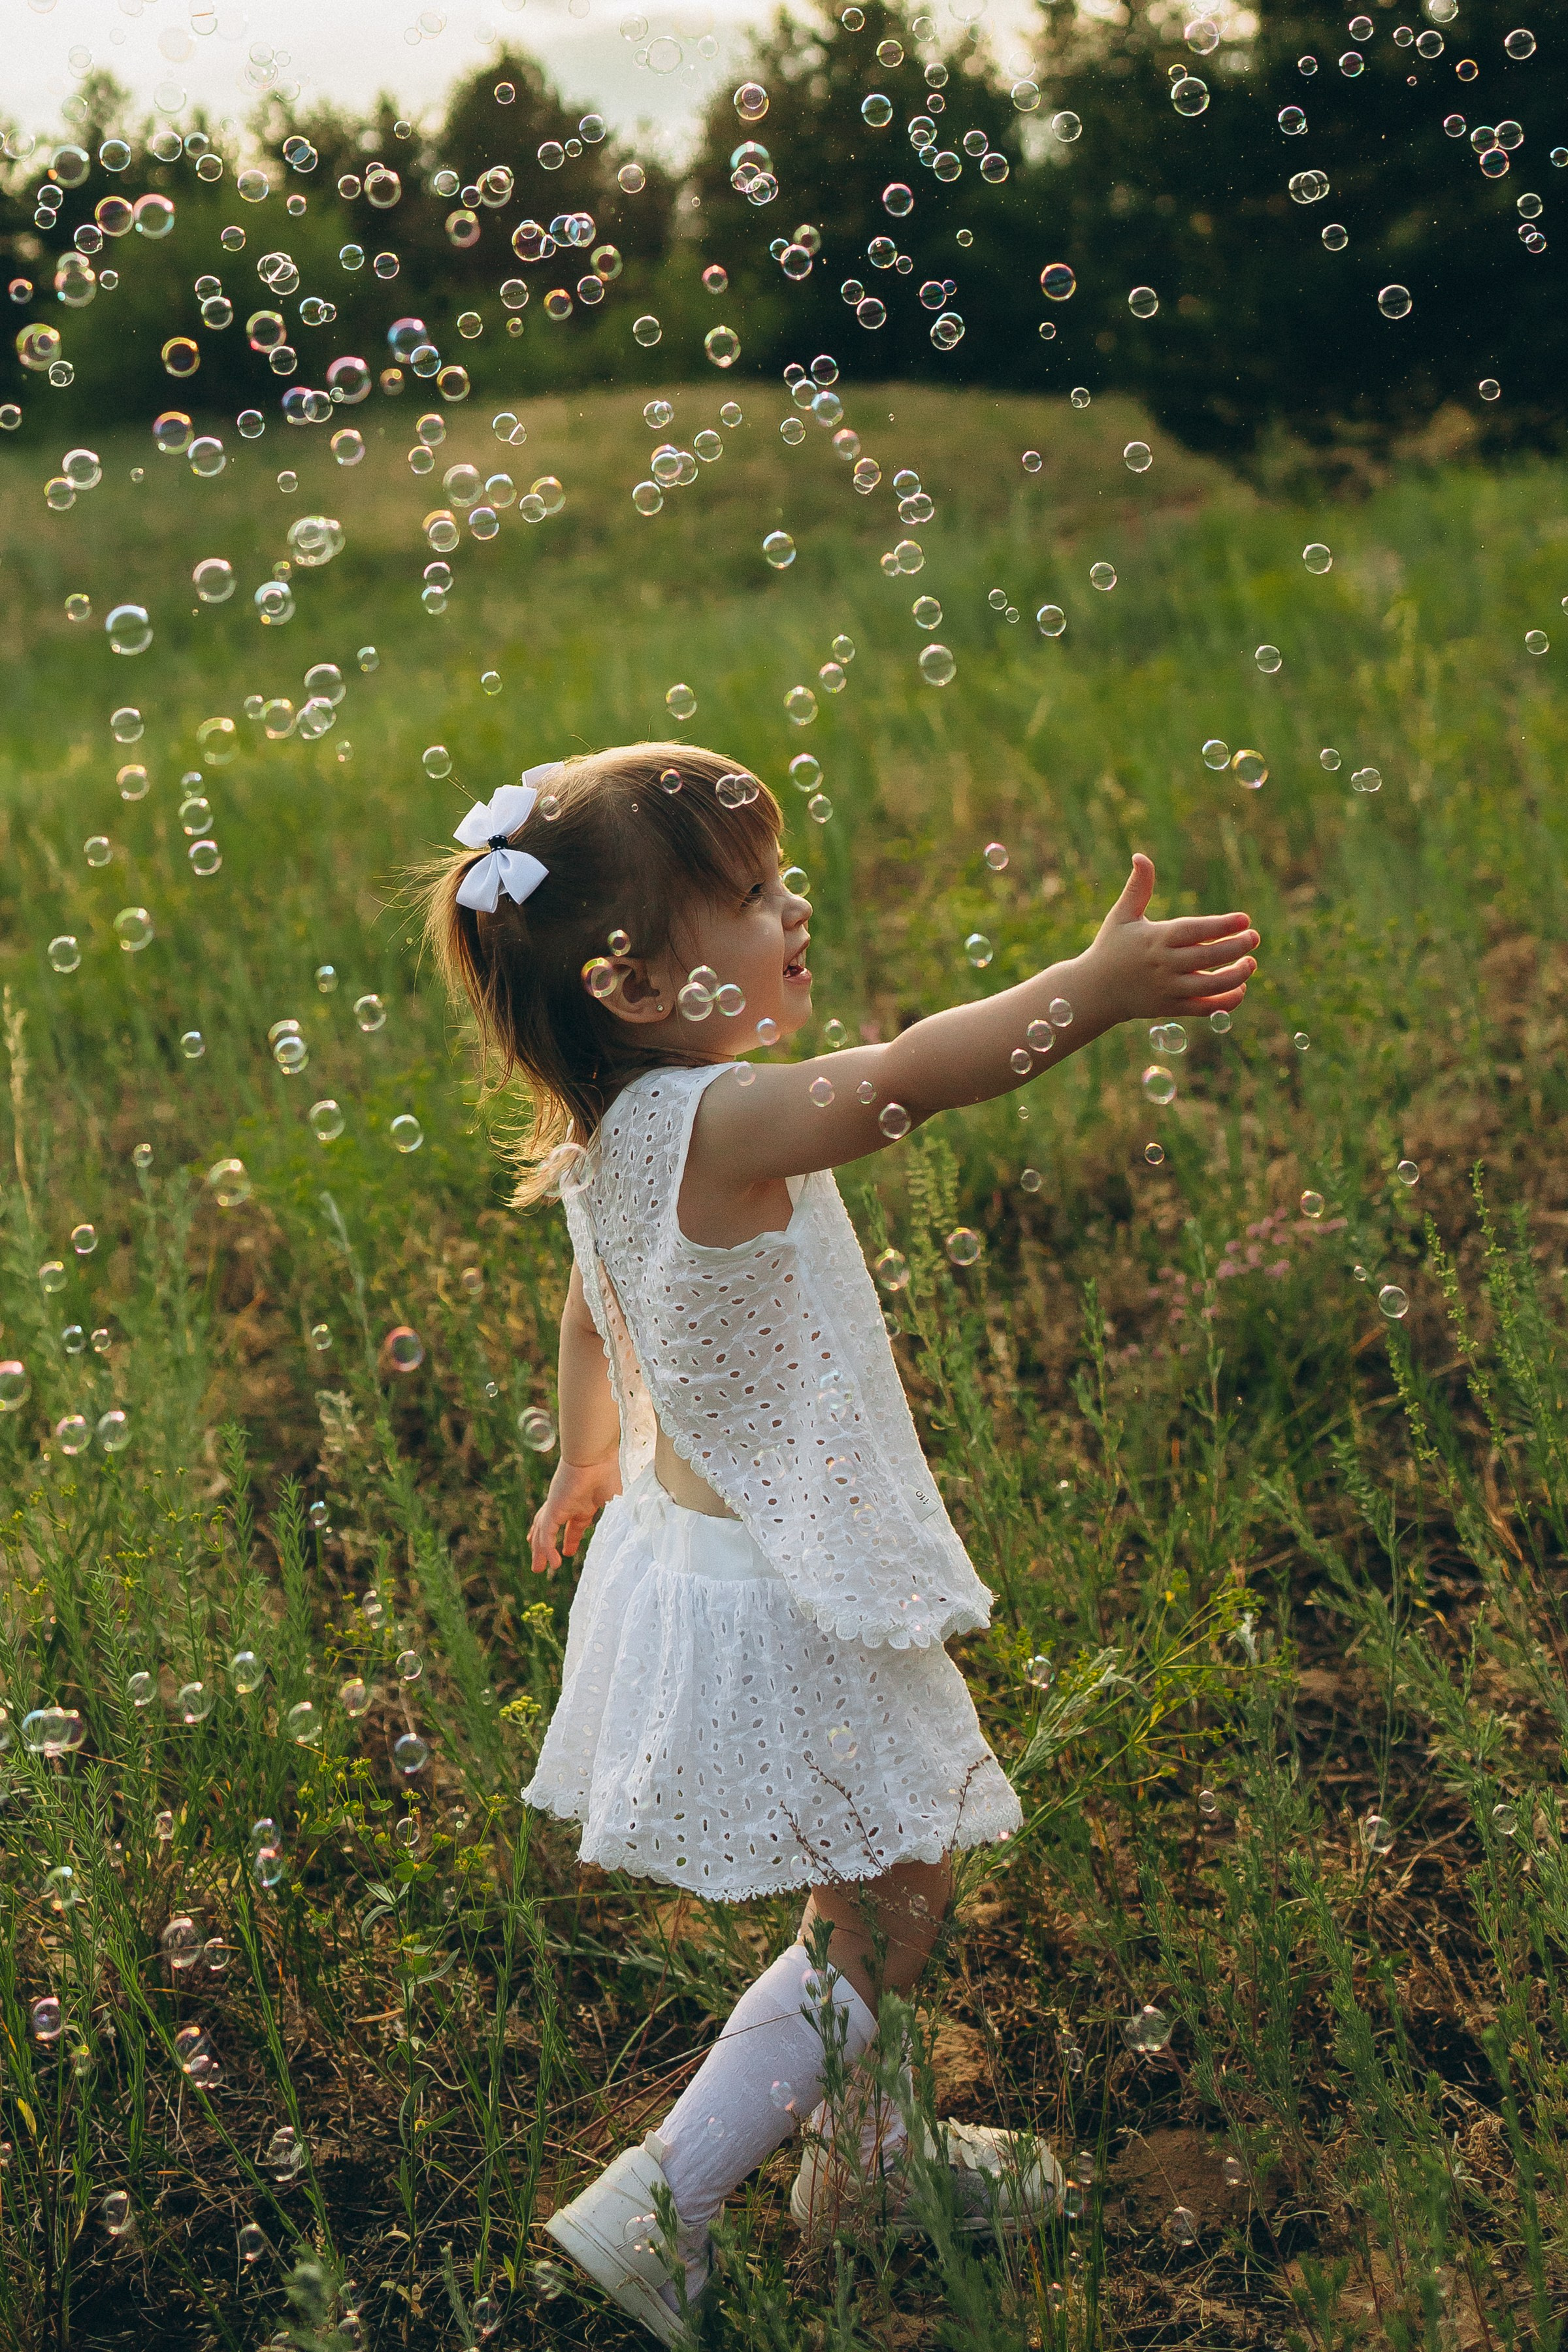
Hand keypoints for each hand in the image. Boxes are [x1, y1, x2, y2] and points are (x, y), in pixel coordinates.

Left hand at [529, 1453, 620, 1575]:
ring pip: (543, 1533)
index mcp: (585, 1503)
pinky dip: (547, 1550)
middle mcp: (568, 1506)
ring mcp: (558, 1507)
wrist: (595, 1456)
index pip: (574, 1525)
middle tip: (545, 1563)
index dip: (571, 1539)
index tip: (568, 1551)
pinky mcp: (553, 1510)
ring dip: (540, 1552)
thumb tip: (633, 1534)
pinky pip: (546, 1535)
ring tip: (537, 1568)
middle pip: (552, 1529)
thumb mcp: (617, 1503)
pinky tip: (553, 1564)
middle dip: (548, 1547)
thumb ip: (619, 1519)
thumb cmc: (609, 1474)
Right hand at [1084, 854, 1257, 1024]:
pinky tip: (1240, 988)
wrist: (1094, 991)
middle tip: (1255, 937)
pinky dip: (1225, 1001)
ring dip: (1236, 976)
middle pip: (1207, 956)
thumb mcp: (1121, 915)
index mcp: (1155, 939)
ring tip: (1250, 963)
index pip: (1194, 931)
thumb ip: (1138, 887)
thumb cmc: (1111, 947)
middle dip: (1236, 947)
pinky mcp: (1170, 1007)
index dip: (1221, 925)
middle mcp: (1163, 964)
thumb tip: (1140, 855)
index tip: (1244, 919)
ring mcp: (1167, 988)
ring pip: (1209, 985)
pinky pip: (1203, 1007)